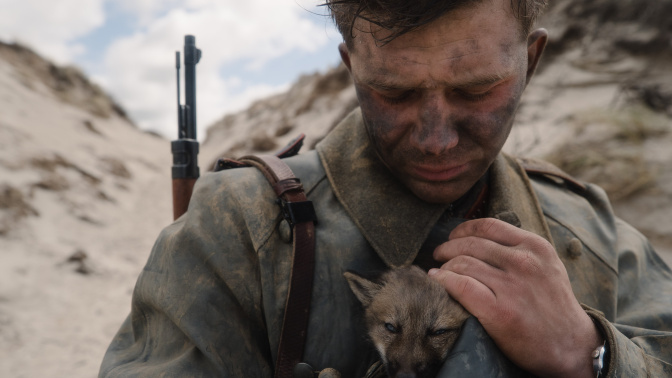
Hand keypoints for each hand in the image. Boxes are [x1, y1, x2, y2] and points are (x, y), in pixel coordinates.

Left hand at [428, 218, 602, 377]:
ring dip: (445, 266)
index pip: (488, 226)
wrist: (571, 346)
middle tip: (440, 254)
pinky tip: (438, 280)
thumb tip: (478, 238)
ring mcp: (512, 286)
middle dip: (448, 247)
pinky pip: (460, 286)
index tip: (453, 236)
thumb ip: (519, 249)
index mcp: (535, 247)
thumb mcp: (547, 265)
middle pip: (471, 243)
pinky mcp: (499, 311)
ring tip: (439, 271)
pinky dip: (444, 280)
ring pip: (462, 263)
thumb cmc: (553, 305)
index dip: (463, 228)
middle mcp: (524, 262)